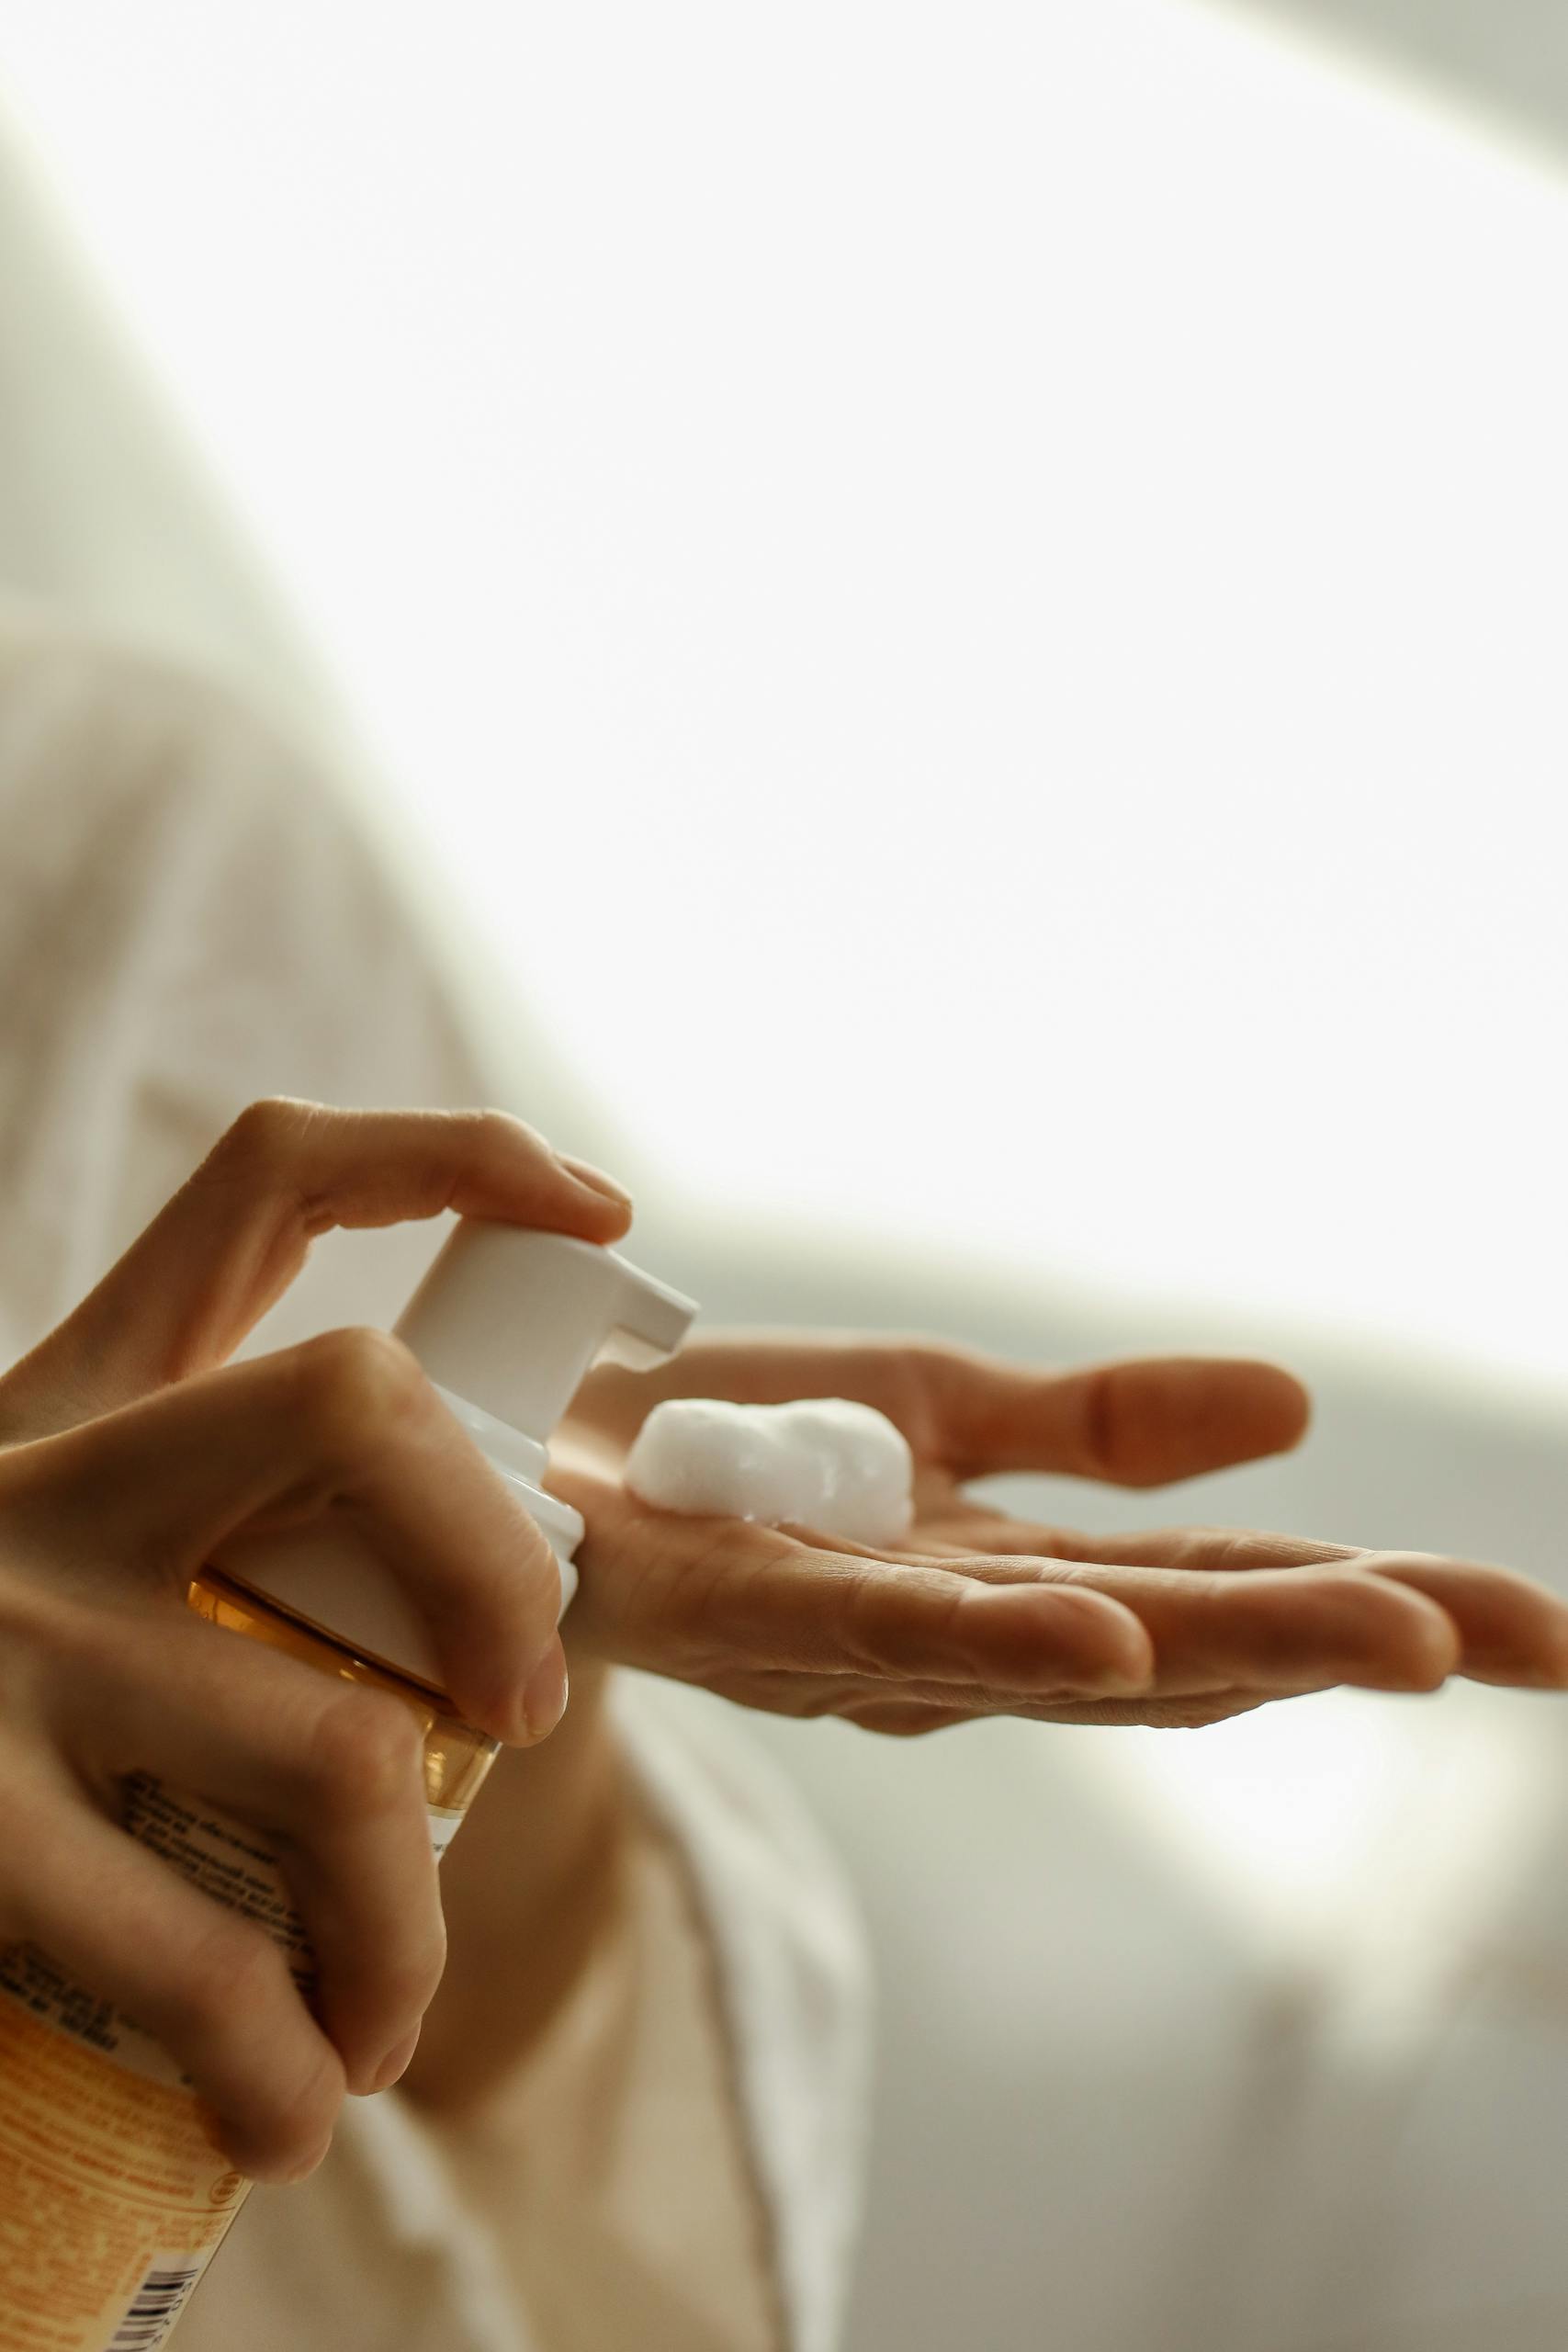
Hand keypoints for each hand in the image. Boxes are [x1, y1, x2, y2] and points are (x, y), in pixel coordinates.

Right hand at [0, 1099, 629, 2179]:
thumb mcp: (37, 1543)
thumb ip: (190, 1531)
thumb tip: (443, 1632)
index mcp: (80, 1399)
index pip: (270, 1186)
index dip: (450, 1156)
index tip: (599, 1212)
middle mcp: (43, 1481)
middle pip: (355, 1402)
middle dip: (497, 1552)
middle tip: (520, 1710)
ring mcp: (0, 1641)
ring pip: (330, 1737)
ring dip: (403, 1925)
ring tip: (383, 2026)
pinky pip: (194, 1954)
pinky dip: (273, 2057)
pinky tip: (282, 2112)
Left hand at [555, 1333, 1567, 1732]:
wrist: (515, 1436)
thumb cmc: (724, 1447)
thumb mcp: (943, 1411)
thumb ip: (1111, 1431)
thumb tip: (1302, 1405)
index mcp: (1012, 1588)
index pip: (1223, 1603)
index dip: (1372, 1607)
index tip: (1530, 1624)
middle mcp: (949, 1641)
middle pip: (1176, 1646)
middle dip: (1348, 1640)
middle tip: (1518, 1639)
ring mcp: (847, 1640)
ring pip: (1060, 1654)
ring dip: (1225, 1650)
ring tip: (1391, 1640)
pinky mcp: (733, 1609)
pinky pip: (876, 1633)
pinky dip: (1001, 1645)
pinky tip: (1114, 1645)